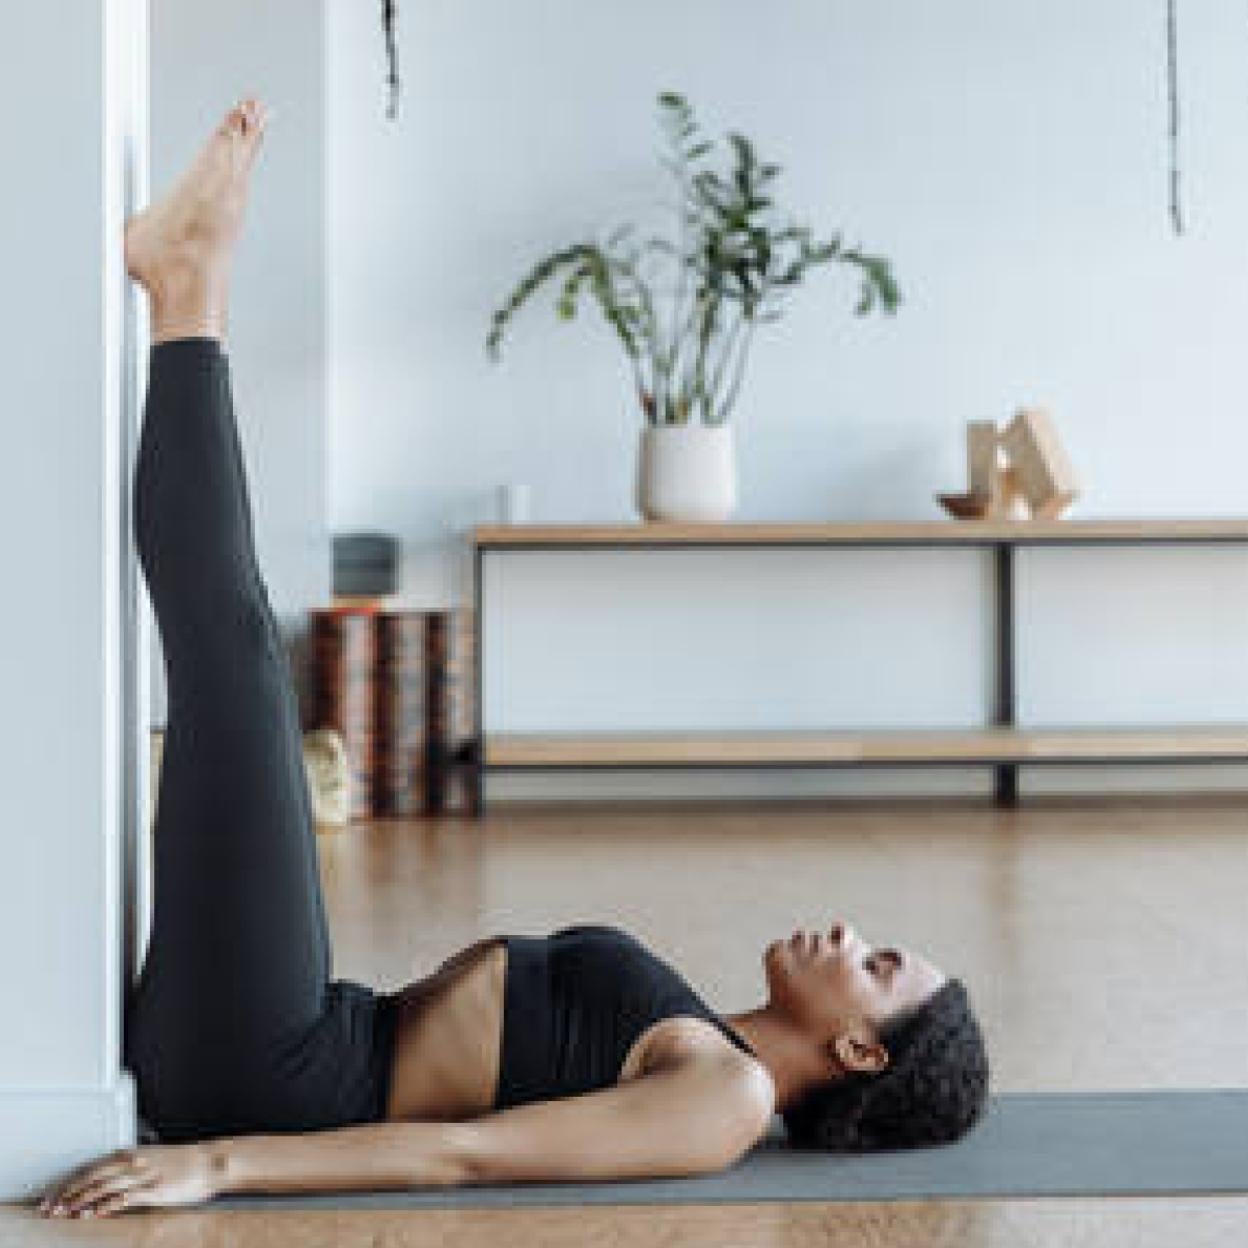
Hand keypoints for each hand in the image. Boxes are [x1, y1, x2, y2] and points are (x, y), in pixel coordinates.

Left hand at [37, 1142, 222, 1218]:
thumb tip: (106, 1184)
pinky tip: (94, 1214)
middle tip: (51, 1208)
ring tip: (65, 1213)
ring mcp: (144, 1176)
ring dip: (81, 1200)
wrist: (211, 1162)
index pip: (91, 1167)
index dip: (69, 1182)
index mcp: (131, 1154)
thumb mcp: (153, 1160)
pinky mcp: (155, 1190)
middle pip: (92, 1176)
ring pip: (104, 1186)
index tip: (54, 1196)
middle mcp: (134, 1162)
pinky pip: (125, 1198)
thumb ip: (130, 1168)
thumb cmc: (184, 1163)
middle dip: (68, 1193)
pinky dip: (106, 1206)